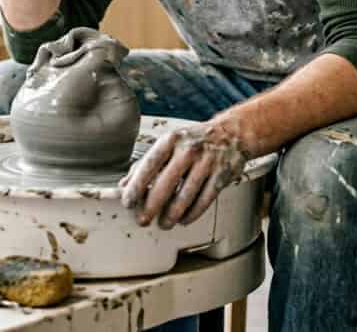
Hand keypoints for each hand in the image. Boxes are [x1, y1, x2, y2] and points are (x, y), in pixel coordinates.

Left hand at [120, 121, 247, 229]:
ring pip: (186, 195)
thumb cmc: (194, 140)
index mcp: (171, 139)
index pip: (150, 164)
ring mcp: (207, 162)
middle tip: (142, 220)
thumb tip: (125, 184)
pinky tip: (184, 219)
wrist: (231, 134)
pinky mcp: (221, 176)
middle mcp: (189, 149)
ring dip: (172, 214)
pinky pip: (204, 200)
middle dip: (152, 205)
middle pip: (166, 183)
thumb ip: (147, 163)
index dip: (137, 185)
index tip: (128, 201)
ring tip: (164, 223)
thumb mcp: (169, 143)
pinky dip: (192, 214)